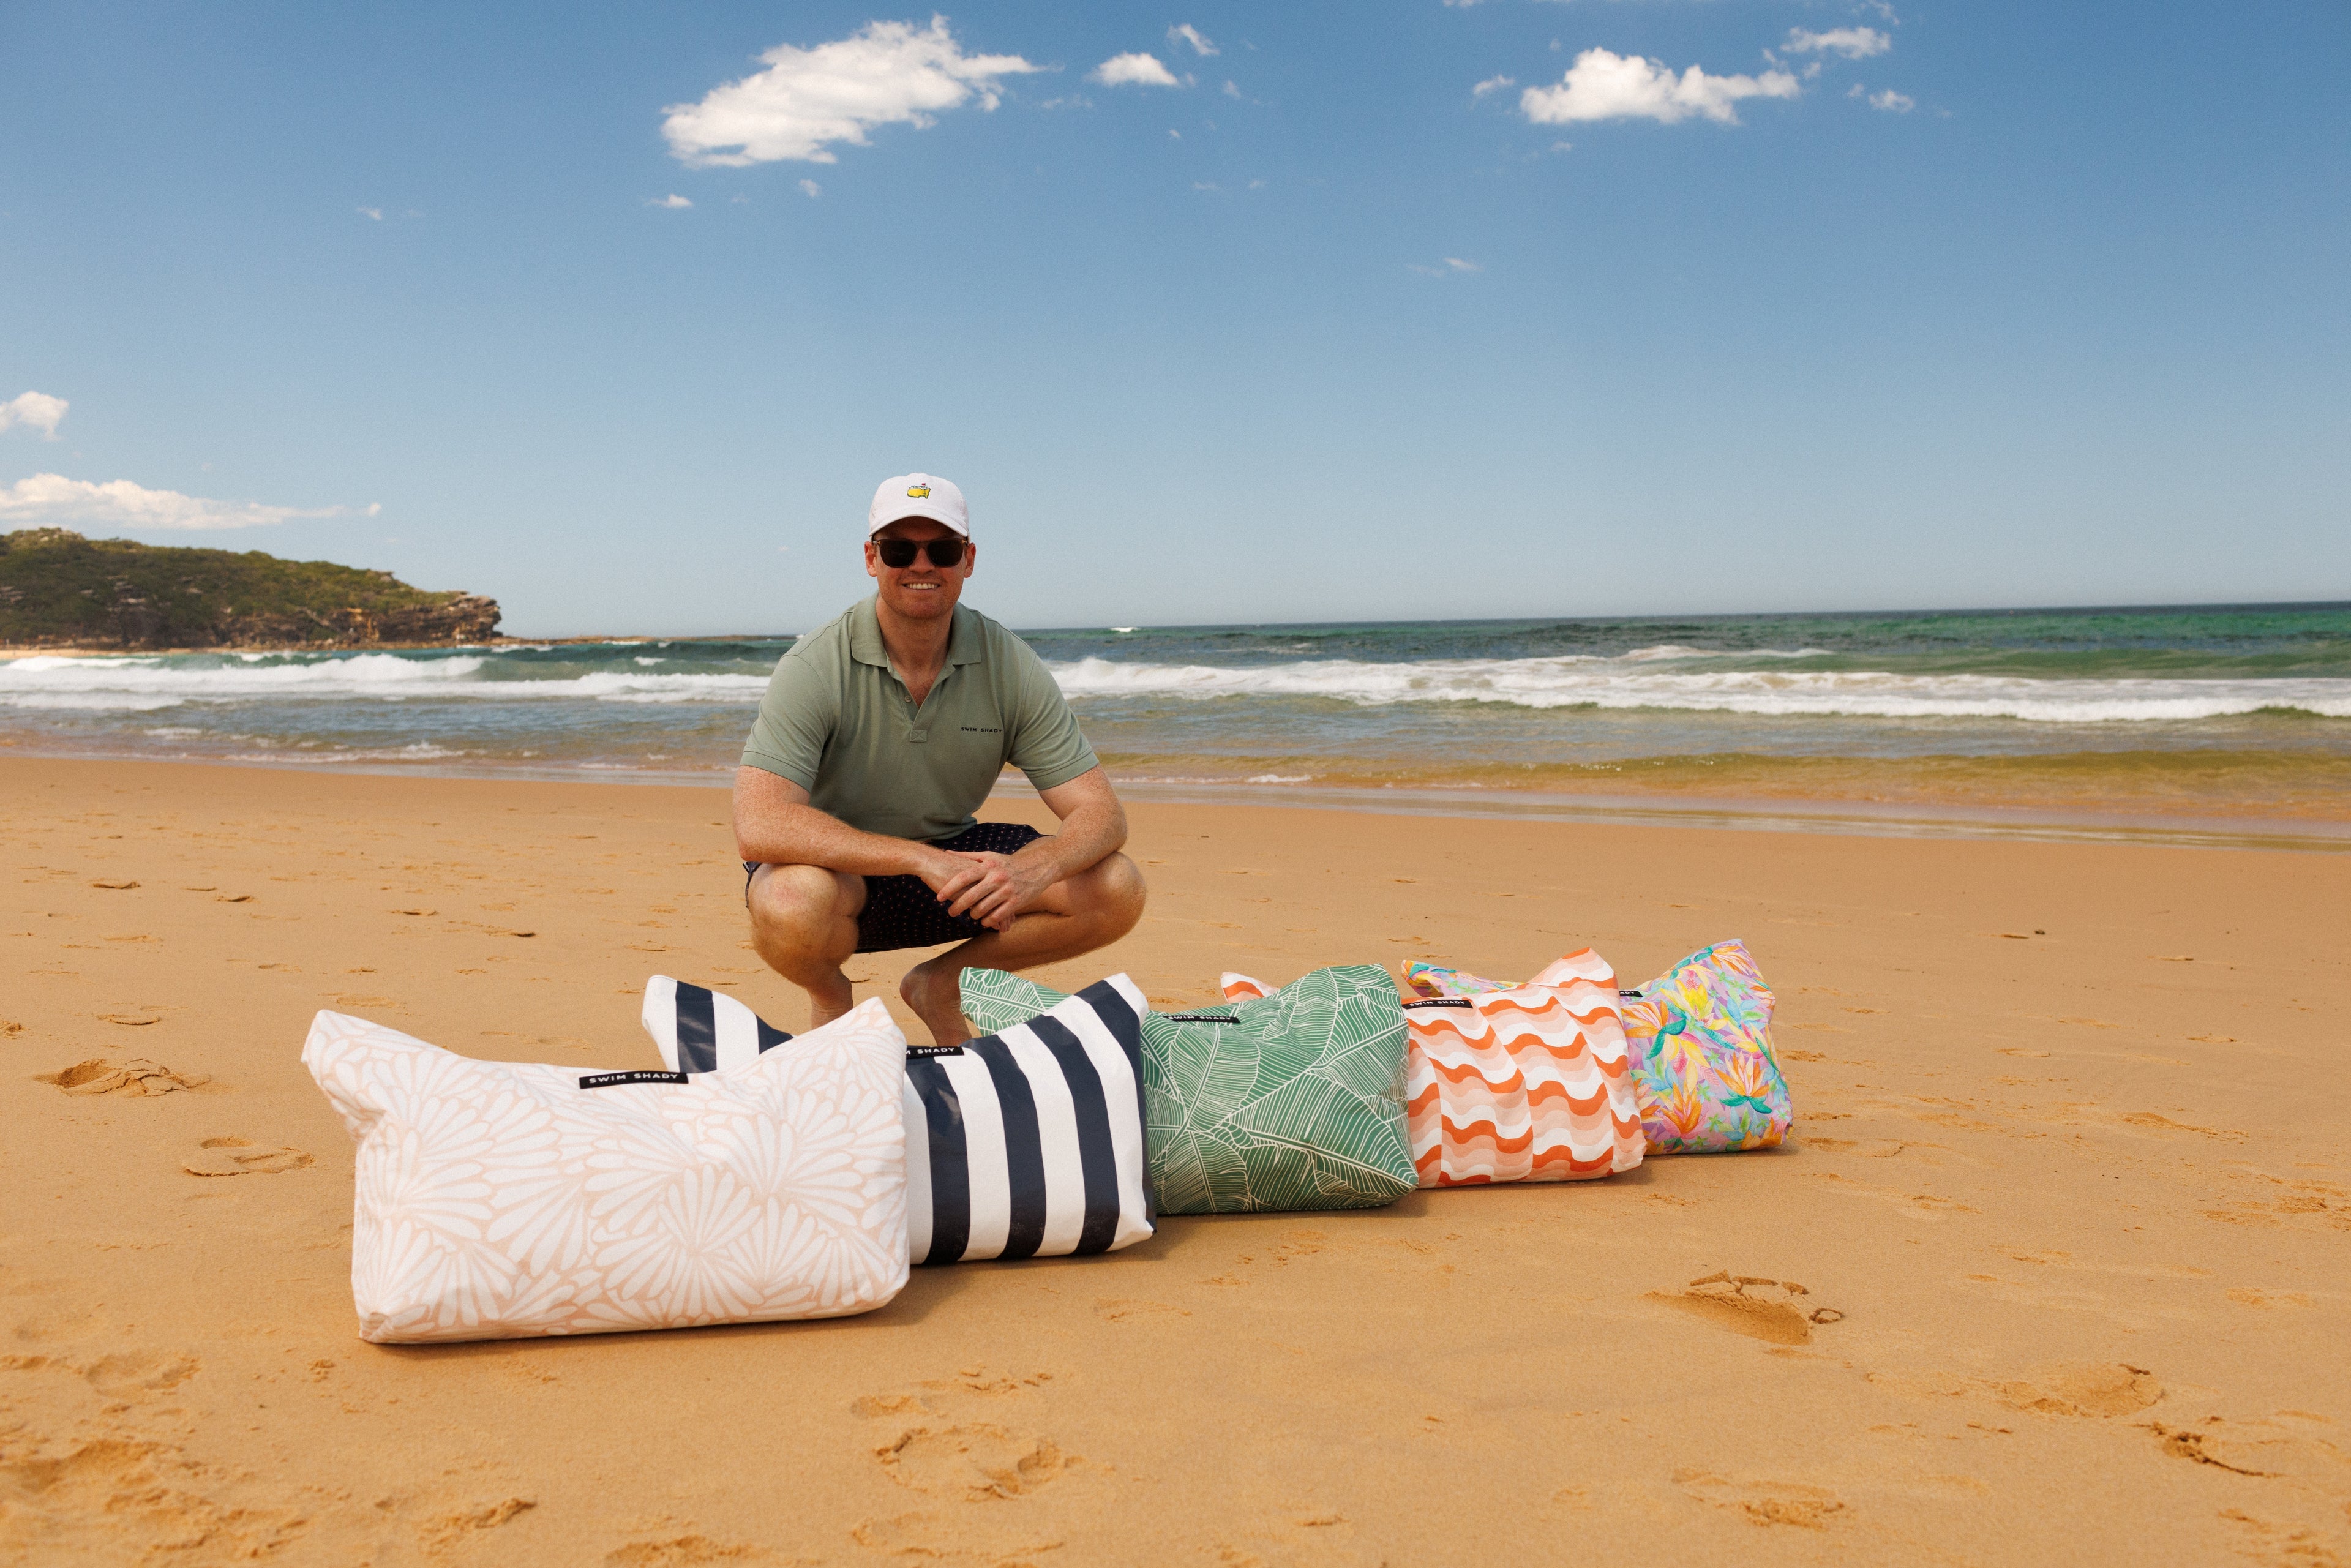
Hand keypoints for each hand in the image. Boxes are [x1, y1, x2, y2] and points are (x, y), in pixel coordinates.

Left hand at [928, 850, 1049, 931]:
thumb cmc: (1008, 863)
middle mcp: (997, 878)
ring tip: (970, 915)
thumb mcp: (989, 856)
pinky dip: (988, 921)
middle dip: (958, 906)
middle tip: (951, 912)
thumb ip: (968, 856)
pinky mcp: (1016, 902)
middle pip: (971, 896)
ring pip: (983, 908)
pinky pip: (997, 916)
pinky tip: (984, 921)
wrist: (1038, 867)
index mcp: (988, 866)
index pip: (964, 877)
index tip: (939, 897)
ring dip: (973, 914)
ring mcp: (1007, 890)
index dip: (949, 888)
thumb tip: (947, 852)